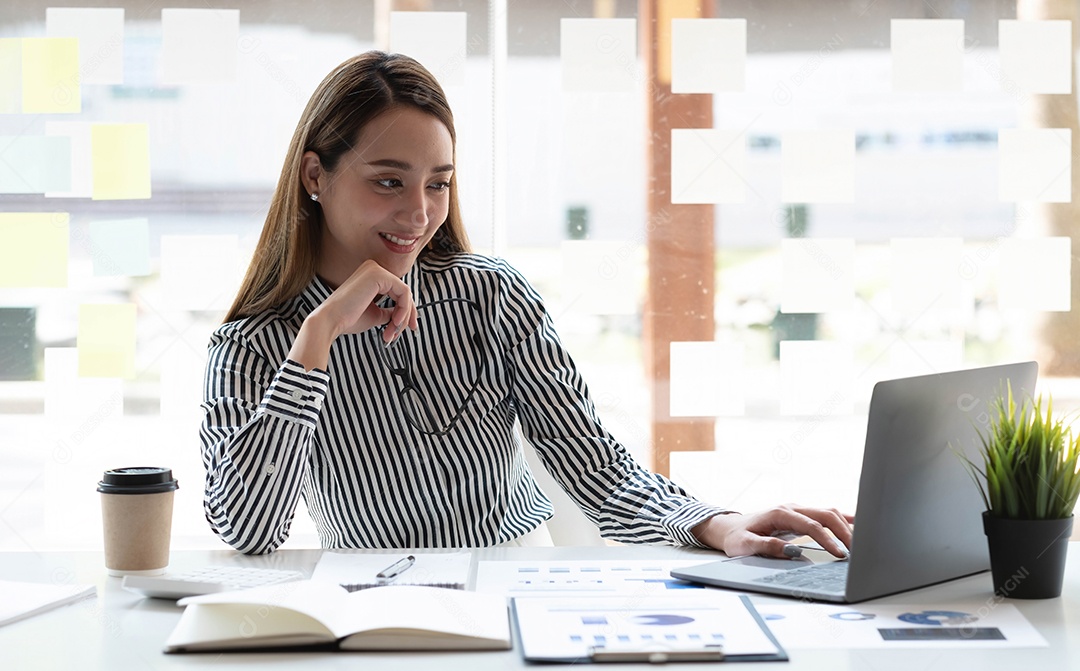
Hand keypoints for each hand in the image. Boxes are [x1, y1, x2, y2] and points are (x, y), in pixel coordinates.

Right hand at [315, 259, 417, 342]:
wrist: (331, 321)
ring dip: (403, 316)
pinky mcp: (379, 274)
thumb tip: (402, 314)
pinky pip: (404, 292)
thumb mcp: (375, 314)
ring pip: (405, 293)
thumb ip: (389, 311)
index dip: (406, 311)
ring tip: (392, 331)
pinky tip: (395, 321)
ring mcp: (376, 269)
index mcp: (371, 275)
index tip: (408, 327)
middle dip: (406, 315)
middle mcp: (373, 268)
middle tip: (399, 332)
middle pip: (403, 292)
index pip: (397, 291)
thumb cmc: (348, 319)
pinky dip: (404, 309)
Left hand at [692, 504, 853, 558]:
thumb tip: (792, 551)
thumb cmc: (736, 537)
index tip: (840, 555)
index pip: (811, 525)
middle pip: (825, 515)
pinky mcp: (800, 515)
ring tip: (859, 544)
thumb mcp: (745, 545)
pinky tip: (856, 524)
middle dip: (843, 532)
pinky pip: (824, 514)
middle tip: (857, 551)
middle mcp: (791, 508)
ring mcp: (797, 509)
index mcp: (780, 513)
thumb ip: (767, 546)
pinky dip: (841, 518)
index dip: (828, 540)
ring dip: (844, 526)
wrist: (729, 527)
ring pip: (828, 512)